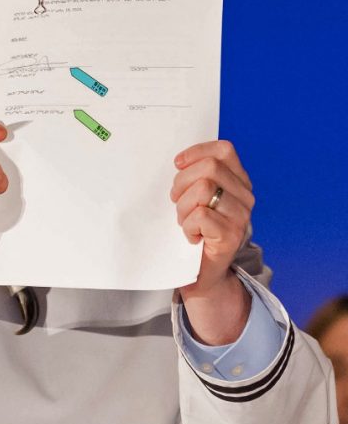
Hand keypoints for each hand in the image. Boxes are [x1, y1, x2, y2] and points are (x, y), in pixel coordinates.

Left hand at [171, 140, 254, 344]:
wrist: (200, 273)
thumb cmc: (194, 230)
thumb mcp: (195, 197)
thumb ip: (195, 176)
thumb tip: (179, 160)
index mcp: (238, 182)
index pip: (224, 150)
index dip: (197, 153)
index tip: (178, 165)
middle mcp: (245, 196)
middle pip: (209, 168)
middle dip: (182, 183)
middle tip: (178, 202)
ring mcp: (241, 216)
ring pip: (203, 189)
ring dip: (183, 207)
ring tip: (185, 222)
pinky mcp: (231, 235)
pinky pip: (201, 216)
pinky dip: (188, 226)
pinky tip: (191, 236)